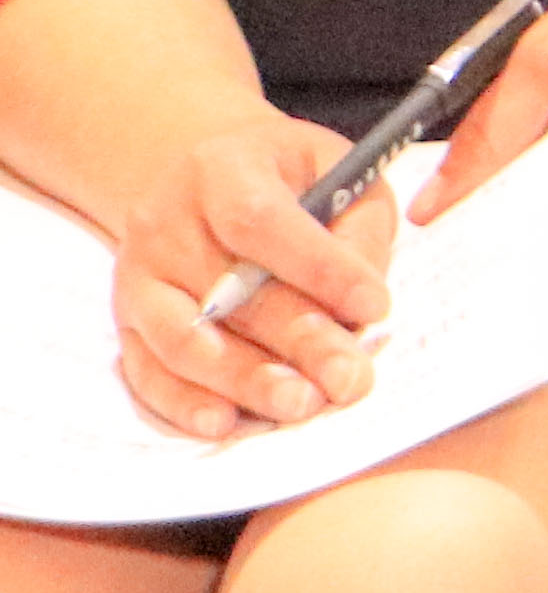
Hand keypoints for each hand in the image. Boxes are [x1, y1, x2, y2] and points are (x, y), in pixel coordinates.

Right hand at [107, 115, 392, 439]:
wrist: (202, 179)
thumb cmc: (287, 178)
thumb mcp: (335, 169)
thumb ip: (358, 226)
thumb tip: (365, 303)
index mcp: (221, 169)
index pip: (262, 222)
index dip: (320, 267)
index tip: (376, 306)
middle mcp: (165, 222)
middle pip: (229, 292)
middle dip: (297, 341)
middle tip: (349, 379)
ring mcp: (138, 276)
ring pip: (182, 340)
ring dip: (244, 380)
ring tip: (301, 405)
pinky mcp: (126, 322)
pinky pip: (147, 370)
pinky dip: (184, 403)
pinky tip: (226, 423)